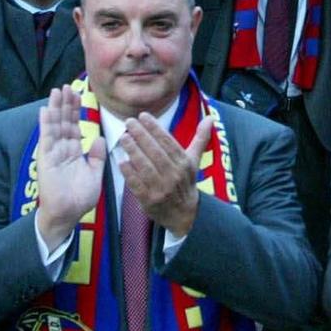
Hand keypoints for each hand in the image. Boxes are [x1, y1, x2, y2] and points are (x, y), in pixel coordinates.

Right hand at [33, 86, 105, 252]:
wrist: (68, 214)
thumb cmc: (80, 198)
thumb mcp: (95, 174)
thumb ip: (97, 156)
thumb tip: (101, 139)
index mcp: (74, 152)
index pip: (74, 126)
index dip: (76, 110)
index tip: (78, 94)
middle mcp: (62, 149)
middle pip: (64, 121)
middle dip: (66, 104)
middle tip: (68, 86)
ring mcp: (53, 152)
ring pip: (55, 125)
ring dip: (56, 108)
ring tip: (57, 91)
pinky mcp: (46, 158)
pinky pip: (46, 138)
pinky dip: (46, 123)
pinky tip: (46, 109)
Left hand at [118, 114, 210, 236]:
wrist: (184, 214)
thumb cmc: (186, 182)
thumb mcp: (194, 160)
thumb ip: (200, 138)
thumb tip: (210, 118)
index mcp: (184, 163)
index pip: (168, 142)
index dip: (155, 128)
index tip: (143, 116)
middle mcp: (174, 175)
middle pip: (156, 152)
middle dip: (142, 135)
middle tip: (129, 122)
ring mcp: (162, 189)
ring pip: (146, 167)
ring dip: (134, 151)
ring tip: (124, 138)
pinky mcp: (150, 201)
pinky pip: (138, 185)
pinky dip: (129, 174)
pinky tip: (121, 161)